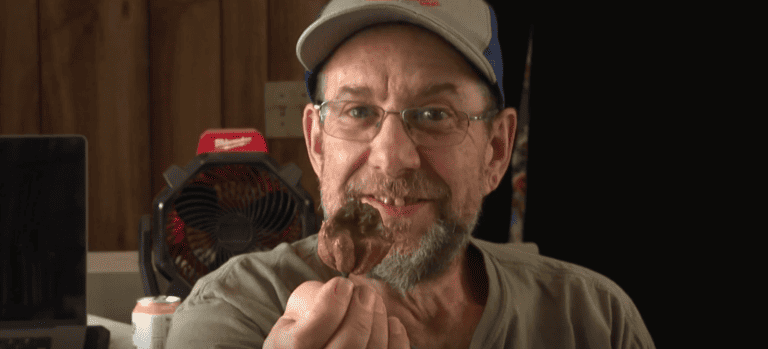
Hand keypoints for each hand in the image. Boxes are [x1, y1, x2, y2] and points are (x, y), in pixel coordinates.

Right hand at [264, 277, 409, 348]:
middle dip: (360, 311)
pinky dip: (397, 338)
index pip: (305, 338)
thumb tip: (342, 292)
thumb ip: (310, 300)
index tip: (342, 282)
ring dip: (378, 319)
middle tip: (364, 290)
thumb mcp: (295, 311)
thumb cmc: (304, 325)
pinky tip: (390, 321)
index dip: (329, 305)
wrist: (317, 345)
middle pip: (346, 346)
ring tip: (373, 300)